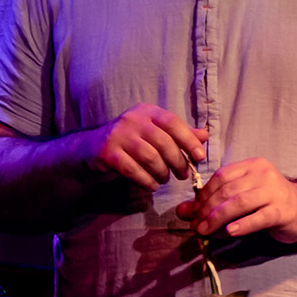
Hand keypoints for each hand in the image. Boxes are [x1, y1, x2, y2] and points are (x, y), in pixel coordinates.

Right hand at [82, 104, 206, 188]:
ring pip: (149, 157)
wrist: (91, 148)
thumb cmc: (131, 141)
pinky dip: (146, 180)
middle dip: (178, 161)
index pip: (173, 122)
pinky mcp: (107, 153)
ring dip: (162, 172)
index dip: (189, 140)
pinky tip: (152, 185)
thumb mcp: (155, 133)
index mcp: (148, 111)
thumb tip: (205, 135)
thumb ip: (179, 134)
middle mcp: (133, 119)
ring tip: (165, 179)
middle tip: (183, 174)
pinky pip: (132, 170)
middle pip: (163, 142)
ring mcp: (118, 135)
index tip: (200, 156)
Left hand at [177, 157, 296, 242]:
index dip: (203, 194)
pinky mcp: (282, 211)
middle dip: (207, 209)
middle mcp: (264, 175)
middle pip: (228, 190)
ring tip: (205, 231)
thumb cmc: (269, 203)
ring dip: (218, 218)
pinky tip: (230, 231)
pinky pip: (258, 218)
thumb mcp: (240, 199)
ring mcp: (275, 192)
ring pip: (240, 203)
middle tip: (196, 225)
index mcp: (253, 166)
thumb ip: (211, 203)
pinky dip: (242, 225)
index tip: (193, 212)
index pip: (221, 176)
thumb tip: (182, 211)